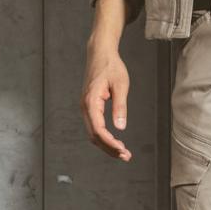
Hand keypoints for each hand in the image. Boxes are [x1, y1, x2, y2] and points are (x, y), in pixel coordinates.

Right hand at [80, 42, 131, 161]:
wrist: (100, 52)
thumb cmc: (111, 66)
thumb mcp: (121, 85)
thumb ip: (120, 107)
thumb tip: (120, 127)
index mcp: (90, 101)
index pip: (98, 129)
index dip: (110, 143)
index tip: (123, 150)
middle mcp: (85, 106)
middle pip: (94, 135)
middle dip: (109, 148)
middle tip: (126, 157)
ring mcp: (86, 107)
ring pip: (93, 133)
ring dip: (107, 145)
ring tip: (122, 153)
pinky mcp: (89, 106)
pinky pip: (94, 126)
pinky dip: (104, 137)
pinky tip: (115, 142)